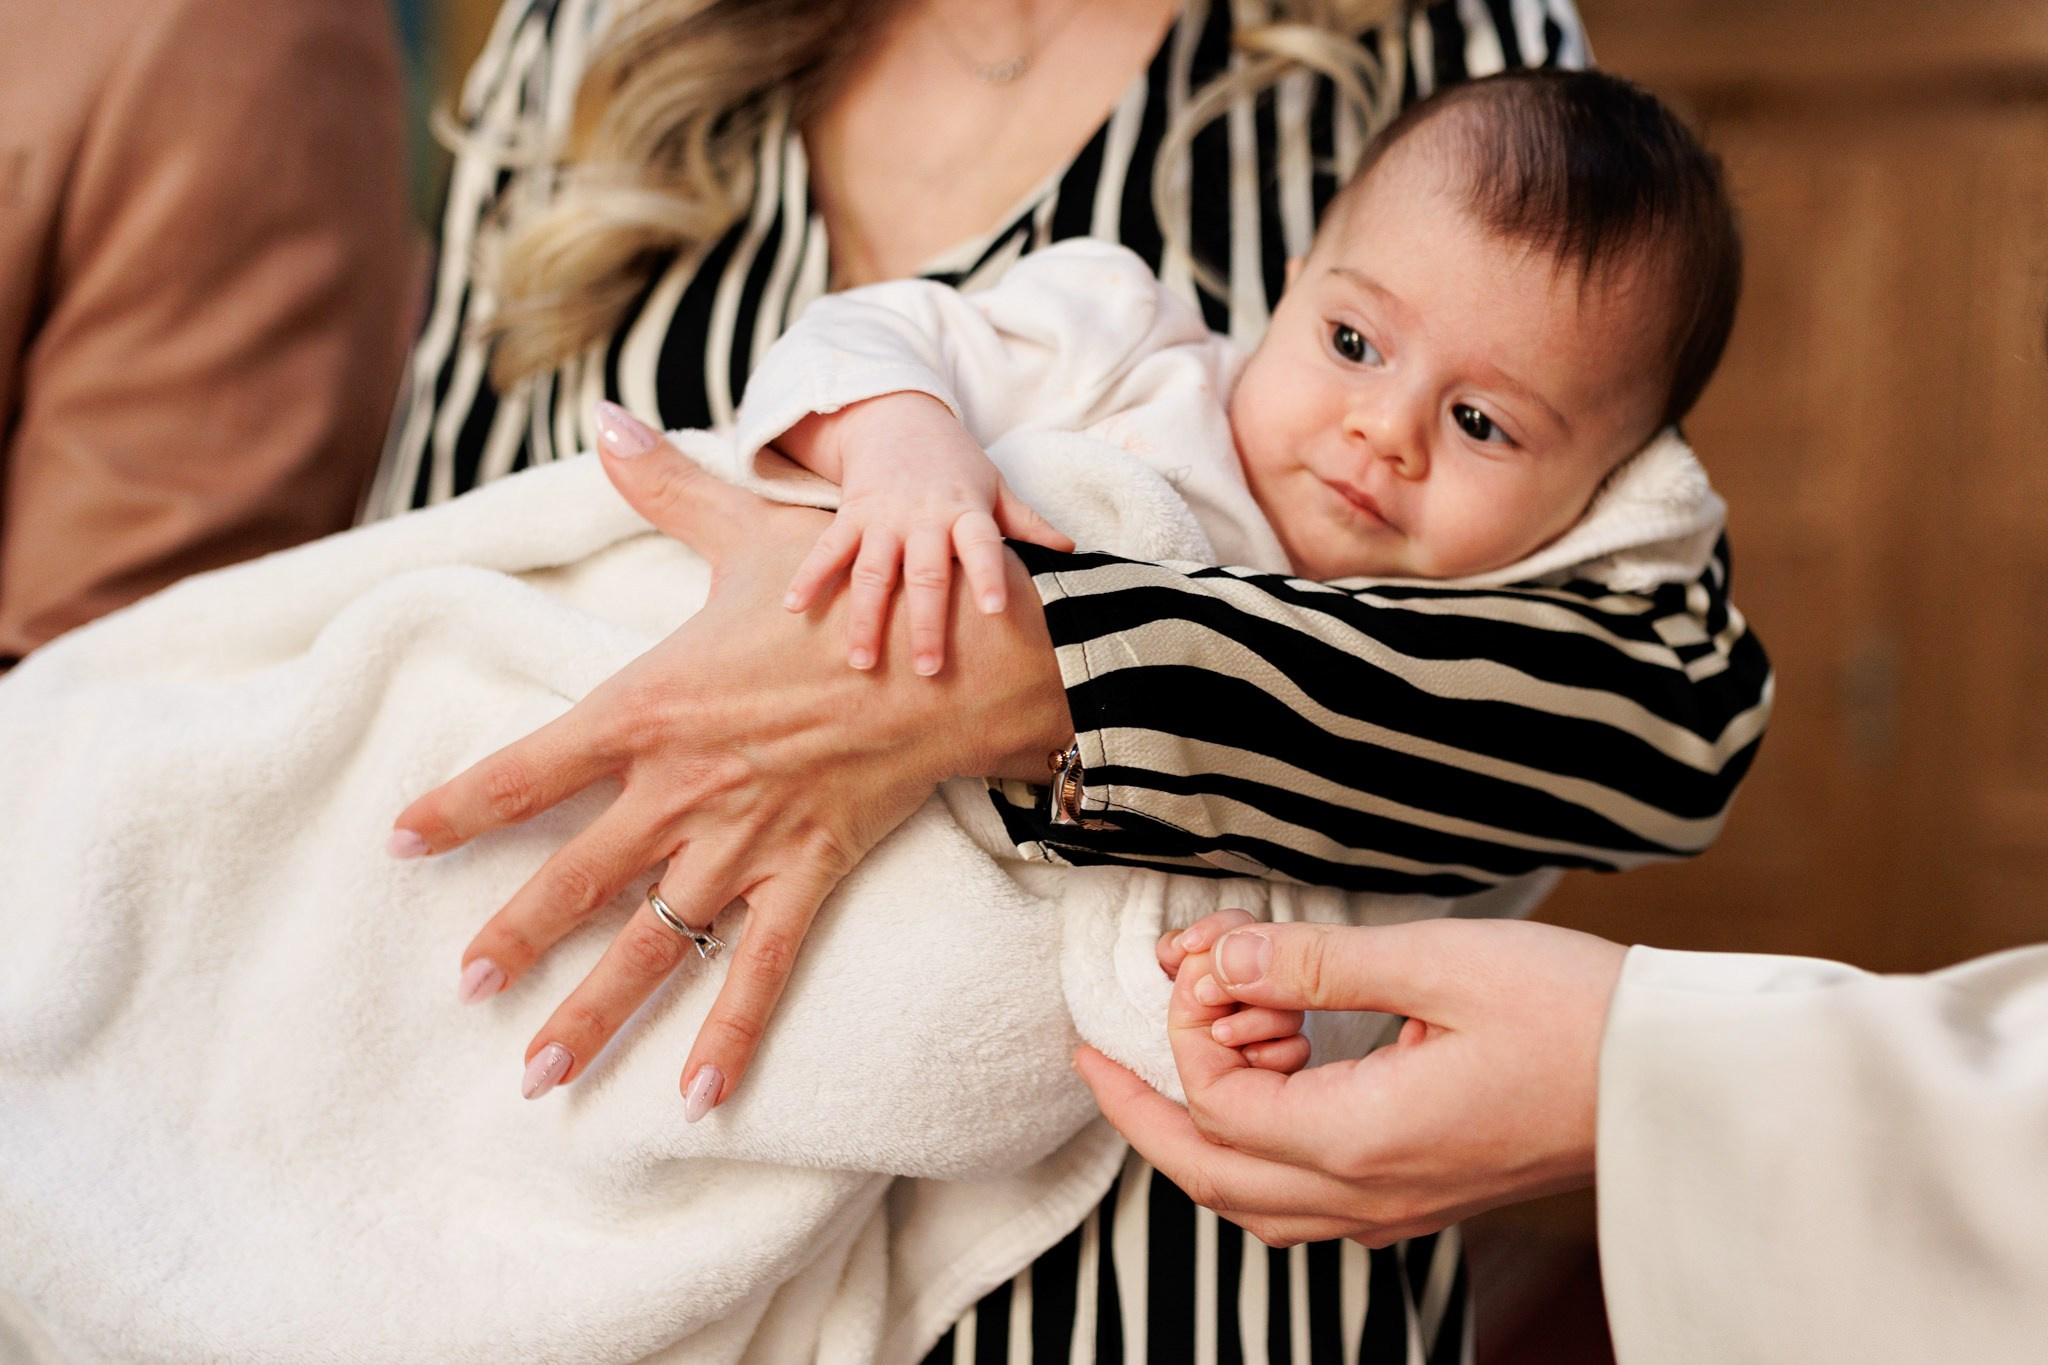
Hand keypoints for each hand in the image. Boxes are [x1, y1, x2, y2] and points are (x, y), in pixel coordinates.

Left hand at [395, 403, 1073, 1113]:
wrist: (955, 655)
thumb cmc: (847, 591)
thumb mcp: (751, 533)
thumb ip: (666, 485)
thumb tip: (605, 416)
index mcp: (652, 707)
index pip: (529, 767)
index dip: (458, 806)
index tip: (399, 840)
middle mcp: (684, 788)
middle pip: (575, 877)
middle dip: (512, 938)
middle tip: (462, 988)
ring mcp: (745, 841)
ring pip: (655, 939)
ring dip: (595, 1010)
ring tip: (537, 1074)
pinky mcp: (807, 872)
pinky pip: (762, 966)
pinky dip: (731, 1032)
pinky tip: (696, 1096)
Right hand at [777, 394, 1071, 675]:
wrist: (897, 416)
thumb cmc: (954, 462)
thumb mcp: (995, 485)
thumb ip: (1028, 521)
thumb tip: (1072, 550)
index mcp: (965, 511)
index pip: (981, 545)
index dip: (988, 575)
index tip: (994, 610)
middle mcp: (923, 518)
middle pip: (924, 575)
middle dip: (923, 623)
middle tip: (927, 669)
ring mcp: (882, 519)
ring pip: (872, 573)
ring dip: (865, 619)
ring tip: (861, 662)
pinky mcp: (850, 516)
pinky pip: (827, 549)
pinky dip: (810, 576)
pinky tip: (795, 608)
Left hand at [1077, 917, 1627, 1246]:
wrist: (1685, 1080)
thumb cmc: (1577, 1011)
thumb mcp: (1437, 961)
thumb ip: (1315, 962)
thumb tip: (1220, 956)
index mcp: (1361, 1139)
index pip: (1215, 1103)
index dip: (1189, 1031)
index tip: (1210, 958)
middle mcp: (1370, 1192)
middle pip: (1211, 1176)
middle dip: (1141, 1113)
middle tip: (1094, 1058)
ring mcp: (1400, 1205)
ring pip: (1254, 1199)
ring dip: (1202, 1131)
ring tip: (1194, 1051)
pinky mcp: (1426, 1193)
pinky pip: (1307, 1198)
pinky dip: (1262, 1144)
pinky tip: (1276, 1078)